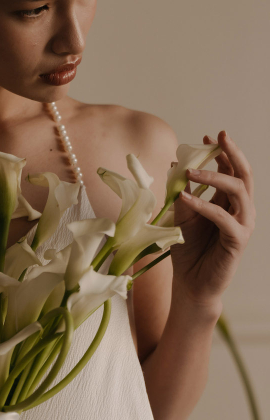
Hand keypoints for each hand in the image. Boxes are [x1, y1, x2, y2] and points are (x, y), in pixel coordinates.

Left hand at [169, 131, 254, 308]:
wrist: (191, 284)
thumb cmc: (188, 251)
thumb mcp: (181, 216)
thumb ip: (181, 193)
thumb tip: (176, 165)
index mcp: (229, 202)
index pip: (232, 170)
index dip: (222, 152)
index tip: (207, 135)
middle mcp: (241, 210)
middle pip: (244, 174)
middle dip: (232, 153)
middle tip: (219, 137)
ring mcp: (242, 224)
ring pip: (237, 191)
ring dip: (214, 177)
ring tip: (190, 172)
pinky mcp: (237, 240)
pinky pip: (223, 217)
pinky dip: (204, 205)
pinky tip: (185, 198)